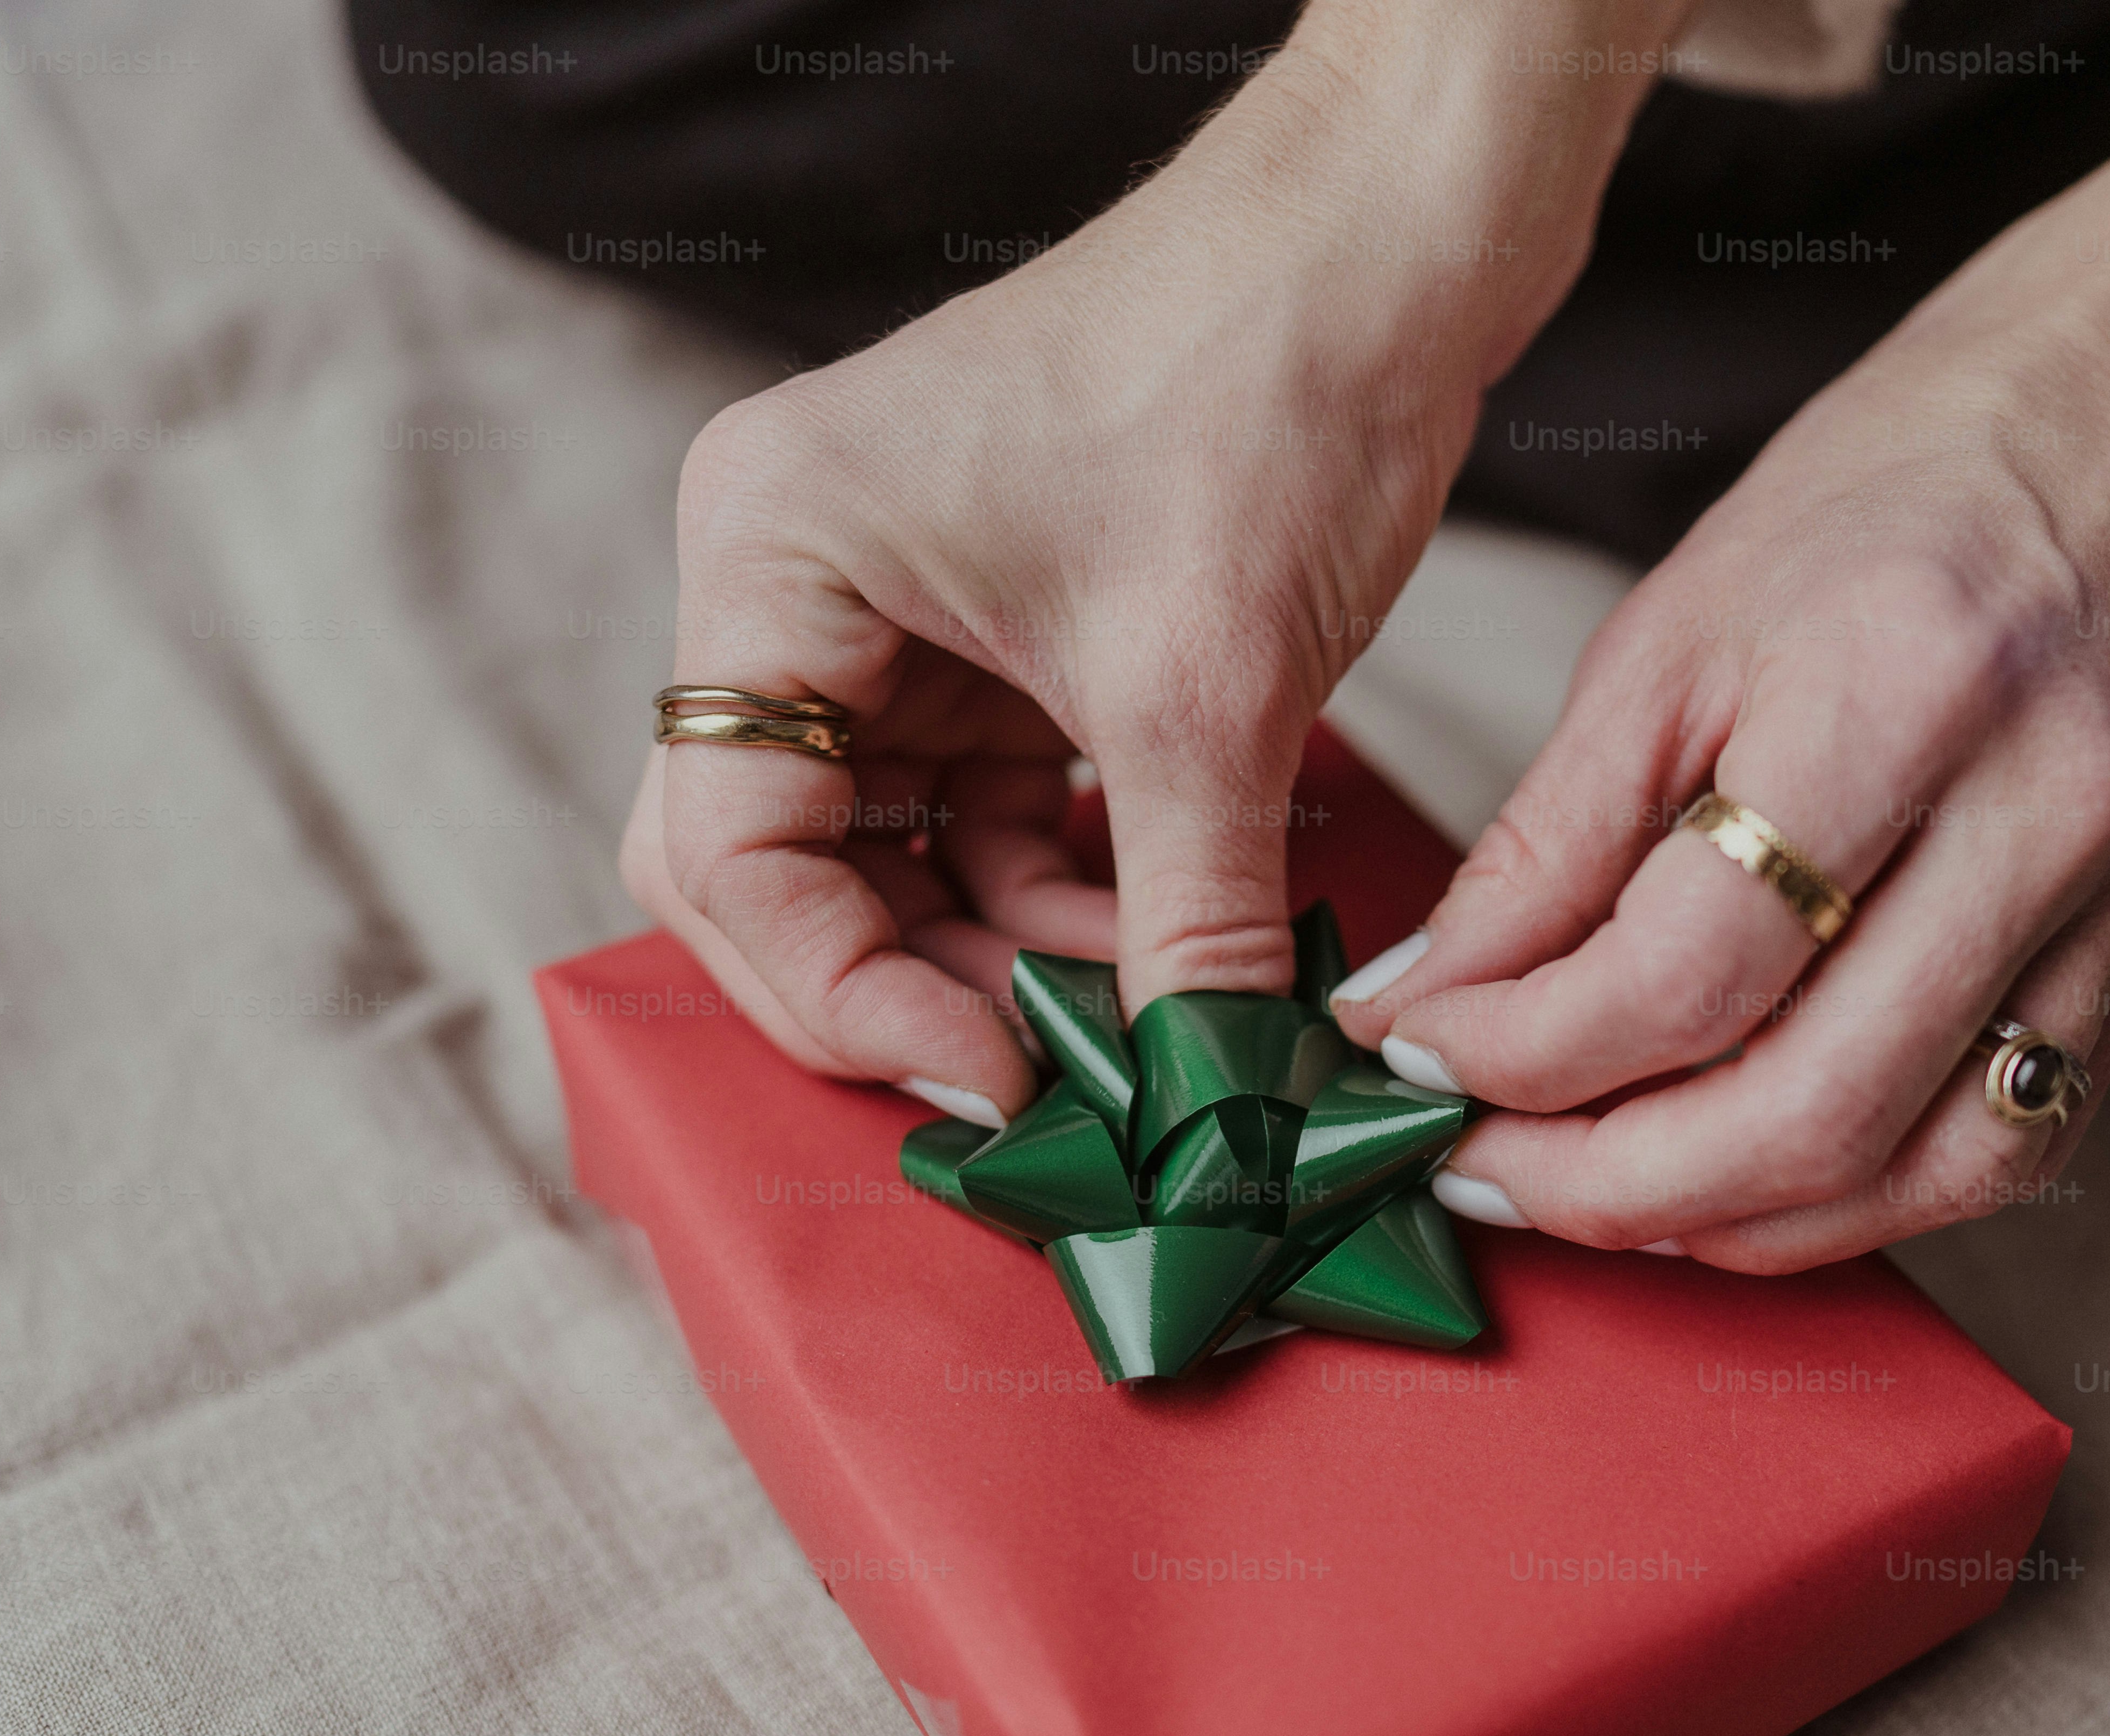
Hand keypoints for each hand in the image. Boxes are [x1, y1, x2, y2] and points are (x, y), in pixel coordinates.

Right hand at [620, 0, 1684, 1125]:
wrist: (1385, 249)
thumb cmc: (1260, 388)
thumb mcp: (1210, 696)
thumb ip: (1182, 926)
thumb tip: (1203, 1113)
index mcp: (770, 554)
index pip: (724, 847)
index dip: (843, 994)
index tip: (987, 1083)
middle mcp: (798, 586)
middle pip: (782, 869)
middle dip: (910, 987)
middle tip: (1044, 1089)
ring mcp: (895, 622)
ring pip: (898, 866)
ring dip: (1007, 961)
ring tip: (1144, 1023)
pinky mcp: (995, 650)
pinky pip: (990, 826)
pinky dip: (1068, 904)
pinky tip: (1166, 952)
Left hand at [1333, 8, 2109, 1266]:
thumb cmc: (1887, 503)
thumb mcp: (1671, 632)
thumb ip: (1548, 843)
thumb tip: (1427, 1001)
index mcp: (1904, 693)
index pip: (1685, 971)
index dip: (1522, 1052)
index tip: (1417, 1053)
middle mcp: (2036, 819)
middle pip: (1805, 1111)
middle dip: (1605, 1181)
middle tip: (1477, 1168)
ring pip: (1912, 1173)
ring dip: (1725, 1221)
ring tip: (1587, 1191)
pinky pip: (2000, 1160)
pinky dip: (1853, 1206)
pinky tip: (1737, 1181)